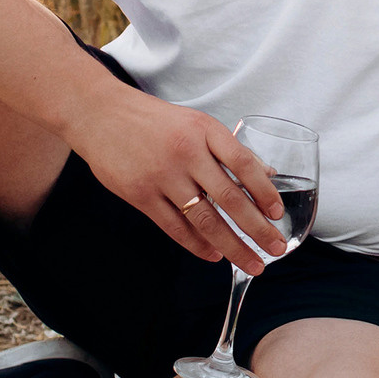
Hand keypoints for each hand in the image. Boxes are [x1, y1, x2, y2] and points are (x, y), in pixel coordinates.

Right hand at [68, 81, 285, 273]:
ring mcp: (162, 175)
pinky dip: (197, 244)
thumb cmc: (153, 120)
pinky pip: (174, 227)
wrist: (100, 114)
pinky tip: (214, 255)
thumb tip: (266, 174)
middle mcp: (186, 152)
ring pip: (204, 219)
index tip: (278, 213)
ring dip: (232, 245)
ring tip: (251, 263)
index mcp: (205, 130)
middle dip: (256, 228)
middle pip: (229, 197)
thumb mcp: (196, 123)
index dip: (265, 191)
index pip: (244, 164)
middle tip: (276, 248)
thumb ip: (229, 150)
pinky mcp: (140, 195)